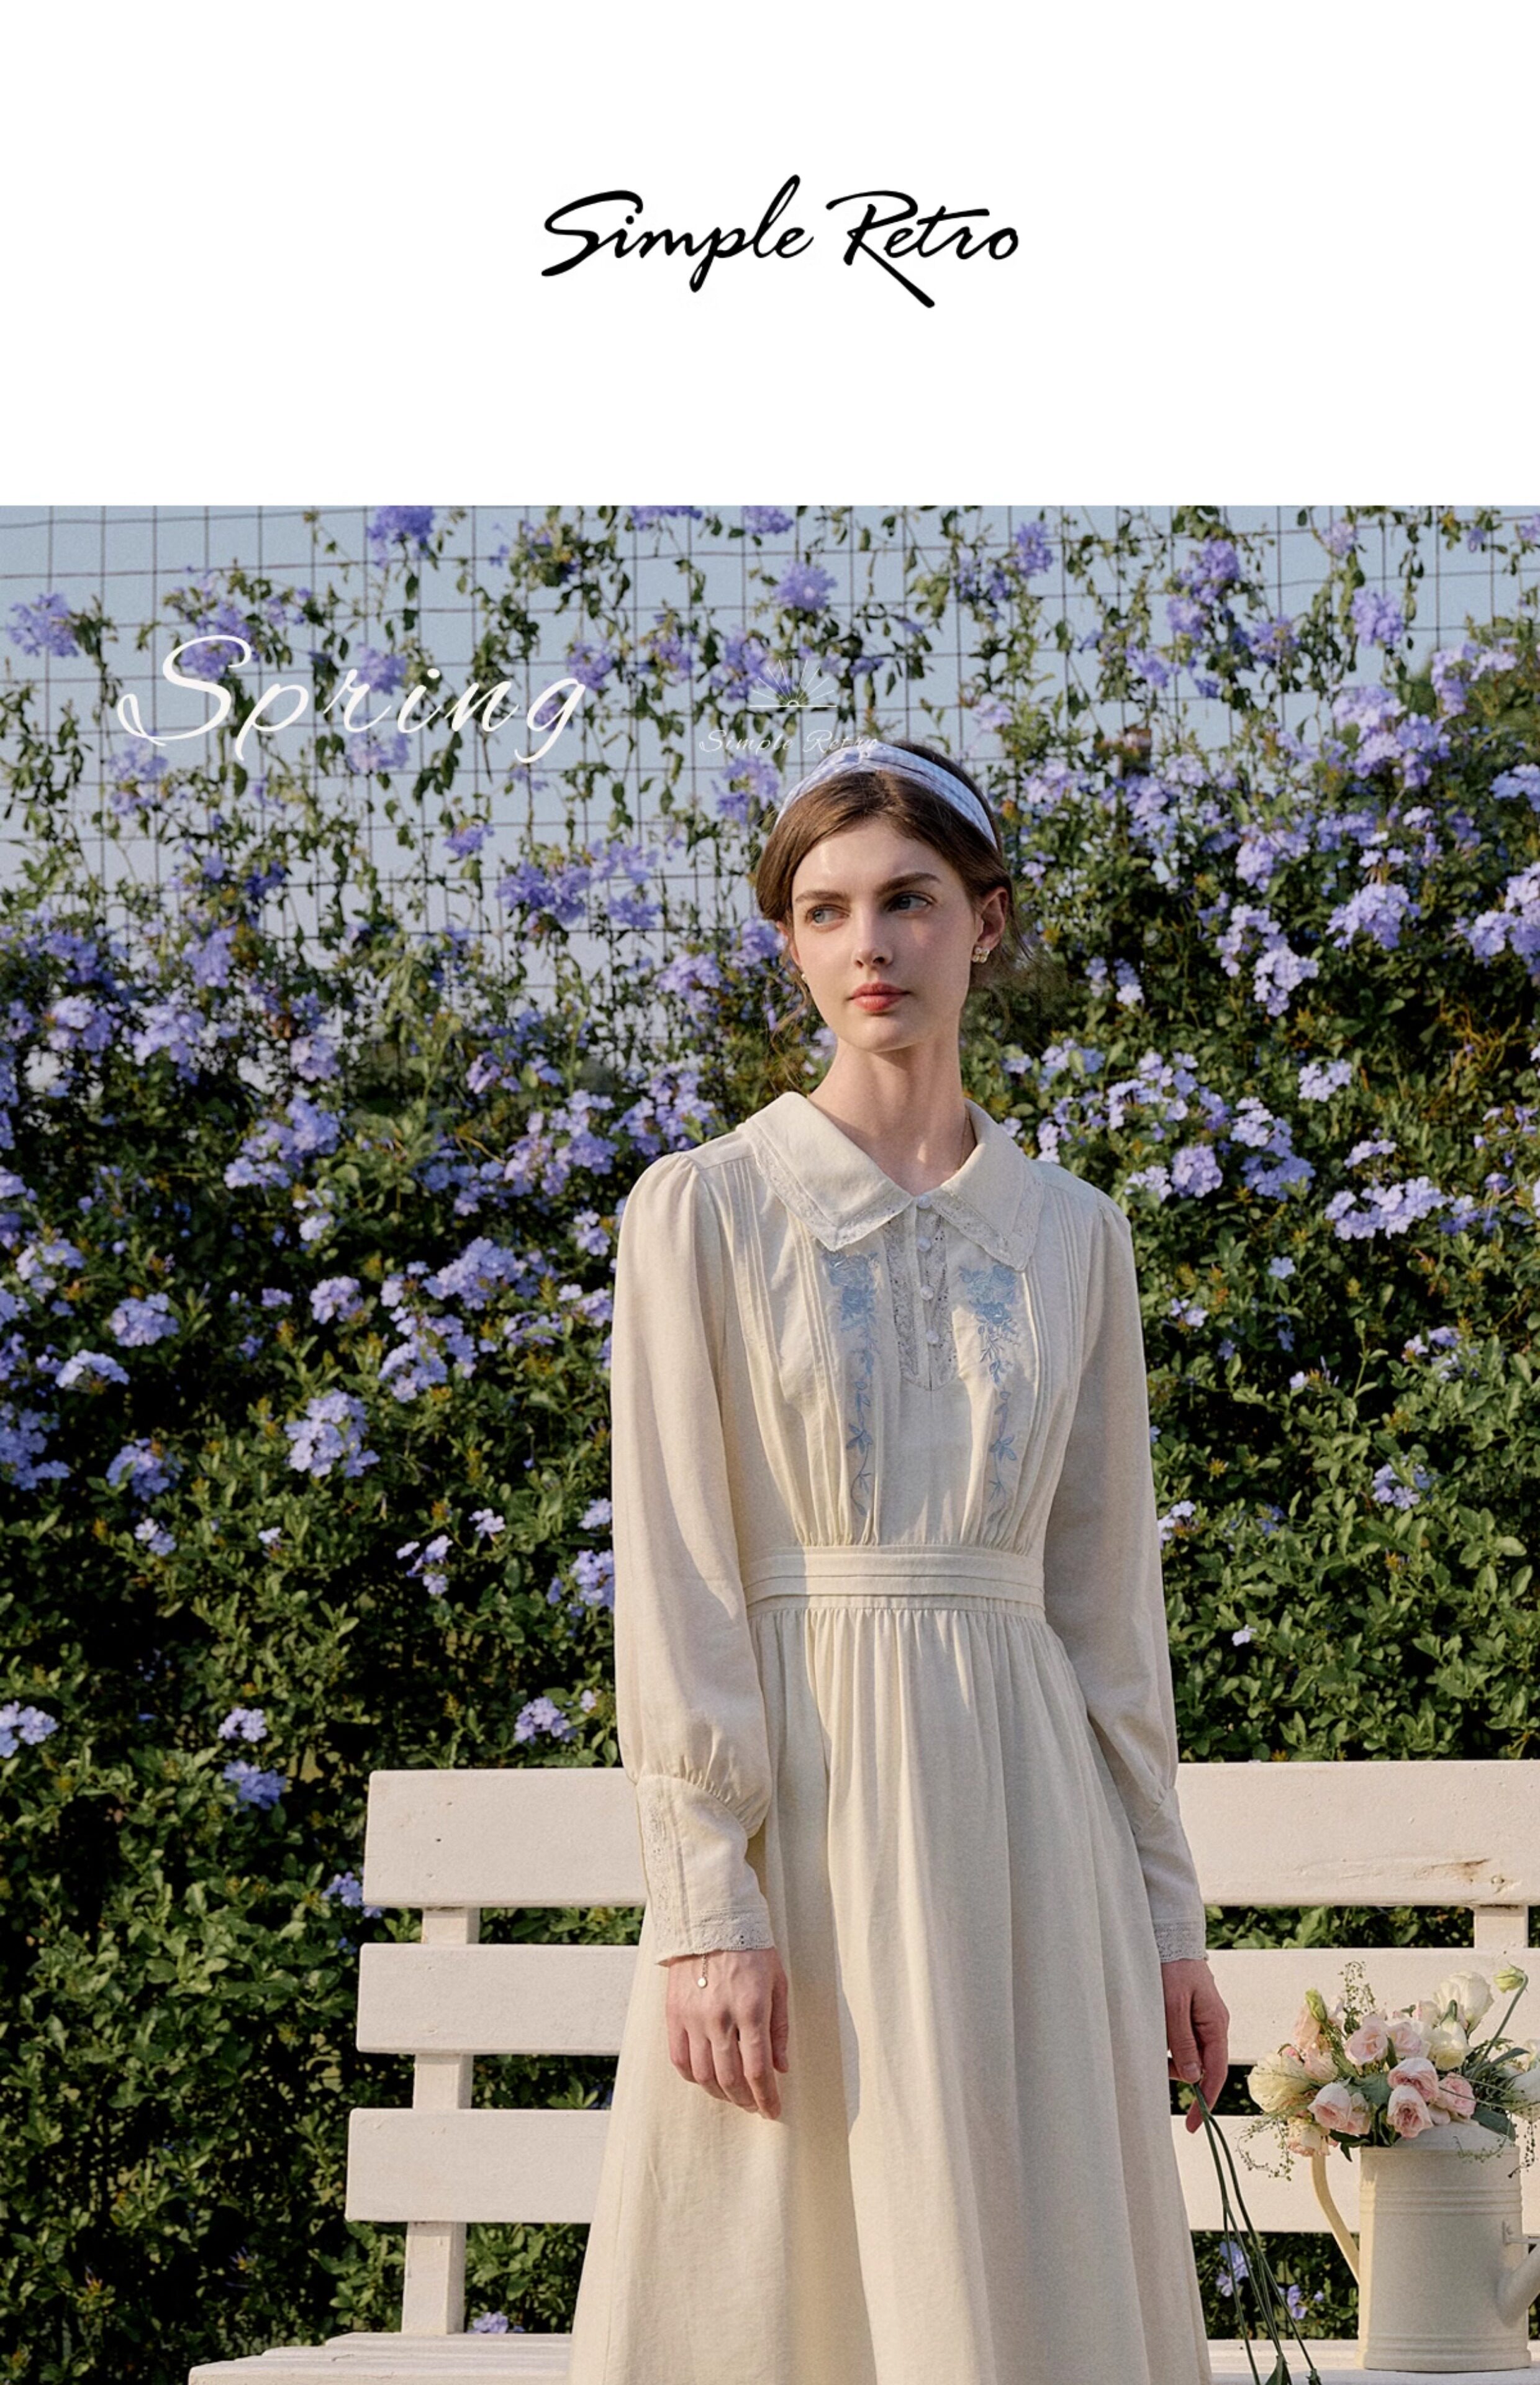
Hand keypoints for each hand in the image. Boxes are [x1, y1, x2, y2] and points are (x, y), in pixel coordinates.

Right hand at [664, 1945, 788, 2118]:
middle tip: (755, 2105)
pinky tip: (706, 2078)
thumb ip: (780, 2028)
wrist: (711, 1920)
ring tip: (733, 2095)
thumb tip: (782, 2067)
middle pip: (730, 2078)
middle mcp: (720, 2017)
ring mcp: (693, 2017)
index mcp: (751, 2009)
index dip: (766, 2098)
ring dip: (720, 2093)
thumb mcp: (778, 1983)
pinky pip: (679, 2059)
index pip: (758, 2069)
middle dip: (746, 2100)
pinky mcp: (674, 2013)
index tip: (773, 2112)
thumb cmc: (752, 1950)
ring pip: (703, 2075)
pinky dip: (693, 2077)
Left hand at [1162, 1956, 1229, 2131]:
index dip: (1205, 2101)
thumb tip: (1194, 2078)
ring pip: (1188, 2054)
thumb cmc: (1172, 1967)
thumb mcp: (1174, 2006)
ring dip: (1170, 2056)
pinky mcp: (1188, 2013)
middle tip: (1153, 2063)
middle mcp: (1213, 2025)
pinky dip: (1167, 2043)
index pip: (1216, 2073)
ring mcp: (1201, 2020)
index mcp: (1216, 2025)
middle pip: (1201, 2066)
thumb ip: (1183, 2042)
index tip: (1194, 2125)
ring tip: (1150, 2036)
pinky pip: (1180, 2039)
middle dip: (1179, 2073)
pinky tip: (1155, 2029)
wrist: (1169, 1934)